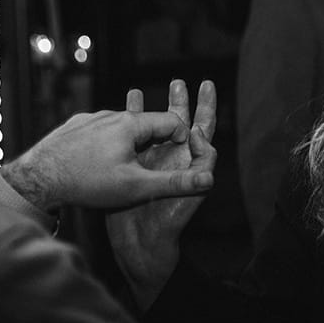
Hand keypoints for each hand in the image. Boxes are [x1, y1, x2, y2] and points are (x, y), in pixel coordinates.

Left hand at [1, 86, 215, 211]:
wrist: (36, 179)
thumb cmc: (88, 183)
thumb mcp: (136, 187)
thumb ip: (174, 183)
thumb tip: (208, 179)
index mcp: (131, 124)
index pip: (171, 122)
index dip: (181, 139)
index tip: (178, 157)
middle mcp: (111, 115)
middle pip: (146, 123)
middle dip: (156, 140)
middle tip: (154, 161)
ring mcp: (89, 118)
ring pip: (121, 127)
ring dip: (130, 142)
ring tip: (126, 165)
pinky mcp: (72, 126)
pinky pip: (99, 131)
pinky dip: (106, 143)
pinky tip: (98, 163)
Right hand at [106, 80, 216, 309]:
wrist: (140, 242)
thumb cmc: (172, 219)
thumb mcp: (194, 189)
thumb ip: (203, 159)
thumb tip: (199, 131)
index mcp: (190, 159)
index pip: (203, 126)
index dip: (206, 106)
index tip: (206, 84)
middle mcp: (173, 157)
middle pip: (177, 121)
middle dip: (178, 101)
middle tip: (177, 80)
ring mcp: (151, 161)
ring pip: (150, 128)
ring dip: (149, 109)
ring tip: (139, 90)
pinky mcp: (131, 168)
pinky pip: (128, 140)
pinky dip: (125, 123)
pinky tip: (118, 113)